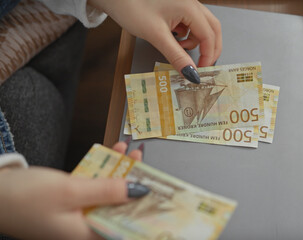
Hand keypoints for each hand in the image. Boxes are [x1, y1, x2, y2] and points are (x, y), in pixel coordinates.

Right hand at [0, 142, 142, 239]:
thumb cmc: (25, 198)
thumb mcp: (70, 191)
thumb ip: (107, 190)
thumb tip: (140, 191)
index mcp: (86, 234)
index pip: (125, 227)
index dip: (145, 211)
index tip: (162, 194)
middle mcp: (84, 229)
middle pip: (119, 208)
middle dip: (135, 185)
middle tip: (147, 165)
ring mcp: (76, 215)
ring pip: (107, 194)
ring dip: (120, 173)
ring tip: (133, 153)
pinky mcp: (69, 203)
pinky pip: (93, 188)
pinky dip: (102, 172)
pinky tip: (112, 154)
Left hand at [89, 0, 221, 80]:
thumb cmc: (131, 6)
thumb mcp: (156, 36)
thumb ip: (177, 56)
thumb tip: (191, 73)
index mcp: (189, 7)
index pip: (209, 35)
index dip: (208, 56)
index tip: (200, 71)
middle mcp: (191, 2)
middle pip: (212, 28)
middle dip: (209, 48)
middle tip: (202, 65)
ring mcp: (185, 3)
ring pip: (202, 25)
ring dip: (196, 41)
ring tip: (179, 49)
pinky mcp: (177, 5)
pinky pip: (190, 22)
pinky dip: (187, 34)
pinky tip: (173, 38)